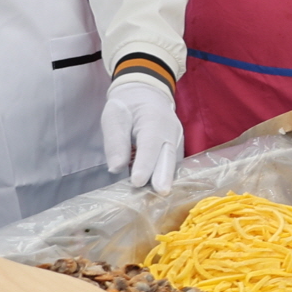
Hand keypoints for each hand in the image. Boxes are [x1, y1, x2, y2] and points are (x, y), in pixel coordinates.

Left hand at [99, 73, 183, 192]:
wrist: (147, 93)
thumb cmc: (127, 106)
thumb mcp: (114, 116)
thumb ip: (115, 141)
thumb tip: (116, 168)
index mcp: (154, 121)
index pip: (150, 145)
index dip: (145, 164)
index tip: (138, 181)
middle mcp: (171, 132)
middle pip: (168, 157)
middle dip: (164, 176)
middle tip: (160, 194)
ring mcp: (177, 141)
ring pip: (171, 163)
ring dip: (164, 179)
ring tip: (155, 198)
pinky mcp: (176, 149)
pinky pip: (171, 164)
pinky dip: (165, 176)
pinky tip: (156, 190)